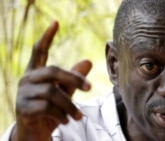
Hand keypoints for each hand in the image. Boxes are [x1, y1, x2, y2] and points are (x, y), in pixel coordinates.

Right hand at [10, 21, 91, 140]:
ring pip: (52, 92)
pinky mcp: (23, 109)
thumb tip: (89, 61)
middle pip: (52, 71)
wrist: (33, 133)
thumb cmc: (50, 109)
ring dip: (69, 105)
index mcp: (36, 72)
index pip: (39, 51)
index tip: (56, 22)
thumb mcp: (64, 92)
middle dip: (74, 79)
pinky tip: (66, 121)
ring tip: (78, 116)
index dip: (47, 37)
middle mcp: (27, 79)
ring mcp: (23, 94)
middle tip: (90, 88)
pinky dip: (60, 115)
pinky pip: (46, 108)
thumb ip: (73, 79)